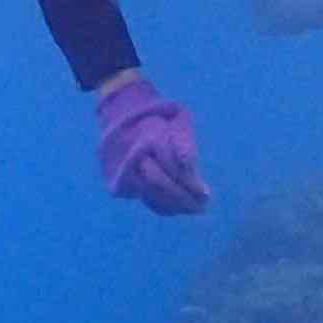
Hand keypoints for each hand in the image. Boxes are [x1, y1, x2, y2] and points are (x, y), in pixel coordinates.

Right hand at [91, 73, 209, 213]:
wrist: (120, 113)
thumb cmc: (156, 116)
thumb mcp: (176, 118)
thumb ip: (183, 140)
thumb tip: (188, 165)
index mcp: (148, 134)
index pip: (171, 163)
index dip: (190, 181)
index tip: (206, 194)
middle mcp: (132, 152)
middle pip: (158, 181)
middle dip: (182, 197)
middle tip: (201, 208)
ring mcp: (121, 168)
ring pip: (149, 193)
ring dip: (173, 205)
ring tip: (192, 209)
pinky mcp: (116, 182)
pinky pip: (142, 197)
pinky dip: (160, 205)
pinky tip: (176, 208)